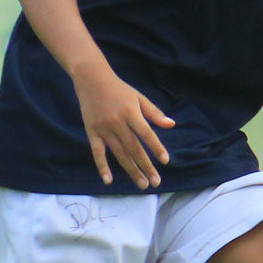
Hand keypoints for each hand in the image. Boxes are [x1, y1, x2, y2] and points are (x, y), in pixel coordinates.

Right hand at [75, 66, 173, 188]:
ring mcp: (104, 129)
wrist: (91, 79)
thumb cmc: (119, 89)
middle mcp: (118, 122)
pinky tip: (108, 180)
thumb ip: (154, 112)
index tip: (165, 161)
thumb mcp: (139, 97)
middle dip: (146, 166)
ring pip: (119, 154)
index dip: (156, 147)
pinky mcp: (92, 132)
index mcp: (131, 113)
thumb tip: (172, 124)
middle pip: (134, 148)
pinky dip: (102, 167)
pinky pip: (97, 153)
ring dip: (131, 170)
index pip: (146, 134)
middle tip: (156, 182)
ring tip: (142, 184)